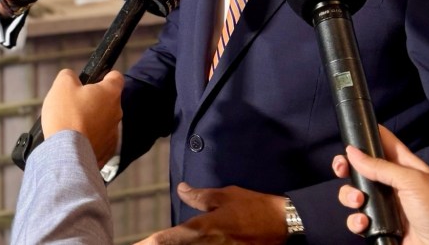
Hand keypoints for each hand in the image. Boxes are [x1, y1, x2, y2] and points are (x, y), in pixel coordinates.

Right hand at [41, 69, 122, 168]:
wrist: (67, 153)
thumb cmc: (66, 116)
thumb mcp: (62, 85)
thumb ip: (69, 75)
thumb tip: (71, 77)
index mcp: (110, 93)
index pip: (116, 77)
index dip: (105, 76)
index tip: (94, 80)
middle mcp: (117, 112)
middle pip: (106, 101)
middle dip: (92, 101)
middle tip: (73, 105)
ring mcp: (113, 134)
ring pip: (102, 122)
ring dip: (90, 121)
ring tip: (71, 125)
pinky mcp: (107, 151)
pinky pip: (98, 140)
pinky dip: (89, 139)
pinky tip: (74, 140)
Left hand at [135, 183, 286, 243]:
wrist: (286, 225)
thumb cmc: (255, 207)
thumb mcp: (227, 196)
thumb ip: (202, 197)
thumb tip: (182, 189)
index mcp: (205, 229)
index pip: (170, 238)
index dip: (150, 243)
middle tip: (141, 244)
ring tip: (155, 243)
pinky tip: (189, 242)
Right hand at [331, 125, 428, 244]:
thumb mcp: (413, 182)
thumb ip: (381, 166)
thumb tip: (351, 152)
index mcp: (405, 166)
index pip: (383, 143)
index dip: (366, 136)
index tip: (349, 135)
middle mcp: (392, 184)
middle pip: (362, 168)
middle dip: (347, 167)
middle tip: (341, 169)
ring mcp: (385, 206)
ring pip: (355, 193)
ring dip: (349, 195)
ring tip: (357, 202)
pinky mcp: (379, 227)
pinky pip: (358, 220)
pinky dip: (355, 221)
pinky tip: (363, 223)